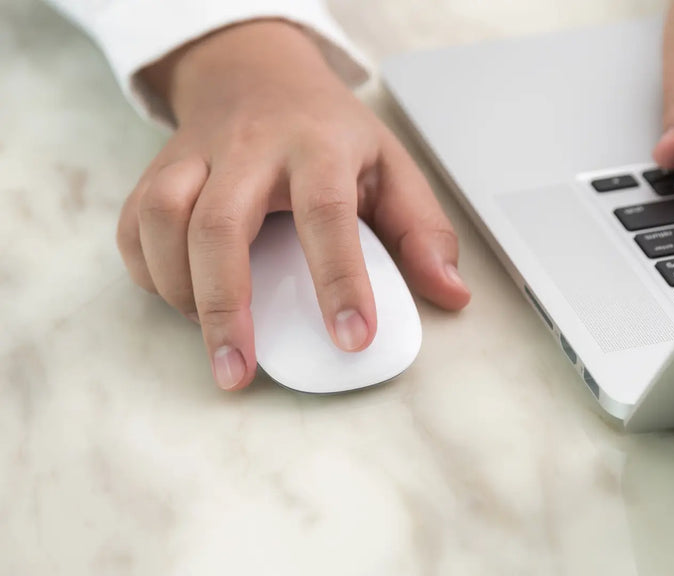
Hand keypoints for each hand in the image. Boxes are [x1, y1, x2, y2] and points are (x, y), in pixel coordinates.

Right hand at [117, 20, 470, 390]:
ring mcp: (196, 156)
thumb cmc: (327, 130)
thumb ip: (422, 230)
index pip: (328, 214)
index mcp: (319, 147)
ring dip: (181, 290)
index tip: (353, 339)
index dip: (340, 280)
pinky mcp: (157, 171)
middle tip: (239, 371)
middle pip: (220, 223)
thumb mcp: (390, 166)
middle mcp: (251, 148)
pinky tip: (183, 298)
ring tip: (215, 335)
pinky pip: (135, 226)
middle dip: (226, 307)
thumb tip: (450, 293)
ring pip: (164, 219)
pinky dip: (150, 273)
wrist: (257, 72)